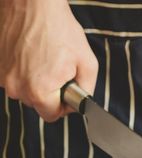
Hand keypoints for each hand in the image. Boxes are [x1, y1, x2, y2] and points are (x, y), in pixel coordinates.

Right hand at [0, 0, 97, 121]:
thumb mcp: (87, 62)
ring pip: (25, 91)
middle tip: (58, 70)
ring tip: (45, 59)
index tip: (67, 92)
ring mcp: (3, 76)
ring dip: (36, 82)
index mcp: (40, 91)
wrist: (31, 3)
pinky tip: (32, 55)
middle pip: (38, 104)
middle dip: (51, 93)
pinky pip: (14, 78)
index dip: (64, 106)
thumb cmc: (59, 28)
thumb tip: (82, 101)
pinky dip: (24, 71)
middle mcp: (17, 87)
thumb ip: (87, 88)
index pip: (52, 116)